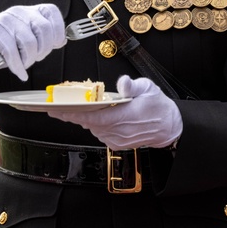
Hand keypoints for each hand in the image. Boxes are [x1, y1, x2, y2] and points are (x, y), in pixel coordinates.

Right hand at [0, 4, 65, 79]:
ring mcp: (6, 20)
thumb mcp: (27, 36)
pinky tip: (19, 72)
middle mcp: (20, 11)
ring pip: (29, 43)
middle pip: (44, 29)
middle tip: (36, 58)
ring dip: (29, 60)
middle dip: (44, 50)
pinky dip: (18, 66)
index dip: (58, 30)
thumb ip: (43, 37)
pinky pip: (12, 51)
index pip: (52, 12)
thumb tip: (63, 40)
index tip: (56, 45)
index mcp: (31, 11)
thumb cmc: (5, 43)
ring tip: (24, 64)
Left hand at [47, 75, 182, 148]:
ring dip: (84, 118)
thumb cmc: (158, 106)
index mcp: (125, 116)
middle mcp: (119, 130)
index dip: (73, 114)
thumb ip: (133, 85)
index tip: (57, 110)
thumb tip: (123, 83)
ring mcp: (117, 139)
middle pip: (88, 122)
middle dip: (71, 114)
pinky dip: (95, 125)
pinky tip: (95, 116)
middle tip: (56, 106)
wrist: (170, 127)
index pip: (93, 116)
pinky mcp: (117, 144)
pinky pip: (100, 133)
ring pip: (93, 128)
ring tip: (75, 108)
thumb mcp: (149, 88)